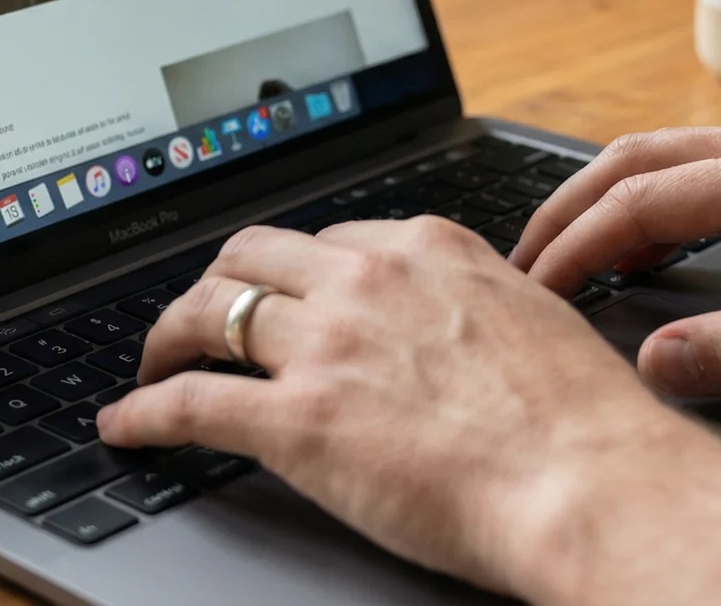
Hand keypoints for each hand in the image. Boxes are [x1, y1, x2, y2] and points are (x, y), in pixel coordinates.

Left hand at [96, 218, 720, 604]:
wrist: (592, 480)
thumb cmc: (586, 423)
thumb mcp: (534, 322)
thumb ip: (477, 304)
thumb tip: (463, 322)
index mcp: (427, 250)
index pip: (331, 240)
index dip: (295, 270)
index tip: (281, 290)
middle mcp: (366, 281)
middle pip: (253, 255)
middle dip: (216, 281)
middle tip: (200, 314)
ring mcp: (326, 345)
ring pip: (209, 313)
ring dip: (168, 337)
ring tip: (154, 361)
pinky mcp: (295, 419)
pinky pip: (191, 403)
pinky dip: (145, 413)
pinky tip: (128, 426)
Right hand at [510, 116, 720, 395]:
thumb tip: (656, 363)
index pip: (644, 200)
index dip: (576, 246)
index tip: (532, 290)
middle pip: (639, 156)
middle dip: (568, 207)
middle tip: (520, 262)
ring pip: (669, 149)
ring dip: (607, 194)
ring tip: (564, 249)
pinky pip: (706, 160)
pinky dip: (654, 190)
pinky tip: (647, 233)